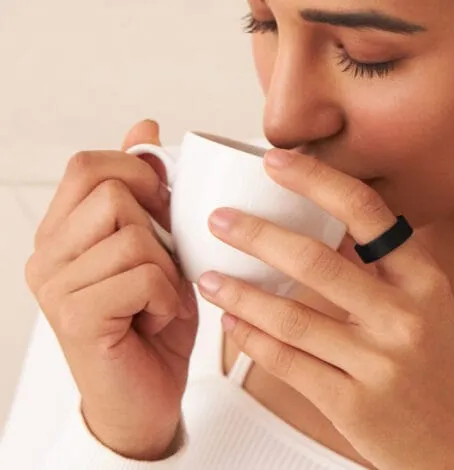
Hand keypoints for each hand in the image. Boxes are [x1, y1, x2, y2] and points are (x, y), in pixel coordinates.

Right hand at [25, 120, 198, 459]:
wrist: (146, 397)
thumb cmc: (154, 321)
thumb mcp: (159, 246)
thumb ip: (146, 191)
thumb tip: (144, 126)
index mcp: (63, 231)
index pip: (87, 165)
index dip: (139, 173)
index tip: (165, 207)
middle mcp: (46, 255)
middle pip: (110, 193)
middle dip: (156, 226)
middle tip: (162, 265)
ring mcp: (54, 286)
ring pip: (131, 235)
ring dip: (166, 268)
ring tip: (157, 299)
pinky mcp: (74, 317)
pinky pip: (142, 275)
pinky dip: (166, 297)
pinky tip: (156, 319)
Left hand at [196, 149, 453, 469]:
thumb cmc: (444, 373)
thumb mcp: (433, 310)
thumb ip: (387, 271)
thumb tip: (329, 229)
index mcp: (425, 283)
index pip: (369, 214)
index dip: (318, 180)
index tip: (277, 162)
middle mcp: (404, 317)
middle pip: (317, 262)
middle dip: (257, 235)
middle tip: (221, 220)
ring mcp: (378, 362)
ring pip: (292, 316)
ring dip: (241, 292)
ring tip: (210, 276)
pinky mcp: (352, 404)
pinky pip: (288, 363)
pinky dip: (253, 340)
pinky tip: (234, 325)